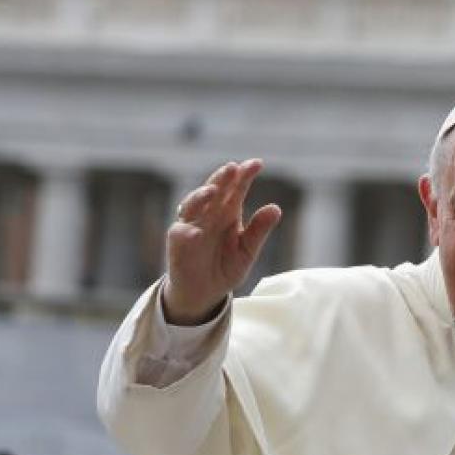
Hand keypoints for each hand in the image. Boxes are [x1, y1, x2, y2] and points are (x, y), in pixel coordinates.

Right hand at [164, 159, 281, 324]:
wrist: (206, 291)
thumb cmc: (226, 266)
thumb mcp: (248, 250)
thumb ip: (259, 230)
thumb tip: (276, 208)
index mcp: (229, 212)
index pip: (237, 188)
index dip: (245, 175)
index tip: (257, 163)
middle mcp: (209, 214)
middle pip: (215, 190)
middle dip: (222, 178)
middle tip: (233, 168)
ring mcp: (192, 225)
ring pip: (192, 205)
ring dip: (201, 196)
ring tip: (212, 191)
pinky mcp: (178, 243)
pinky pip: (181, 234)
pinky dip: (188, 231)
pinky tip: (197, 232)